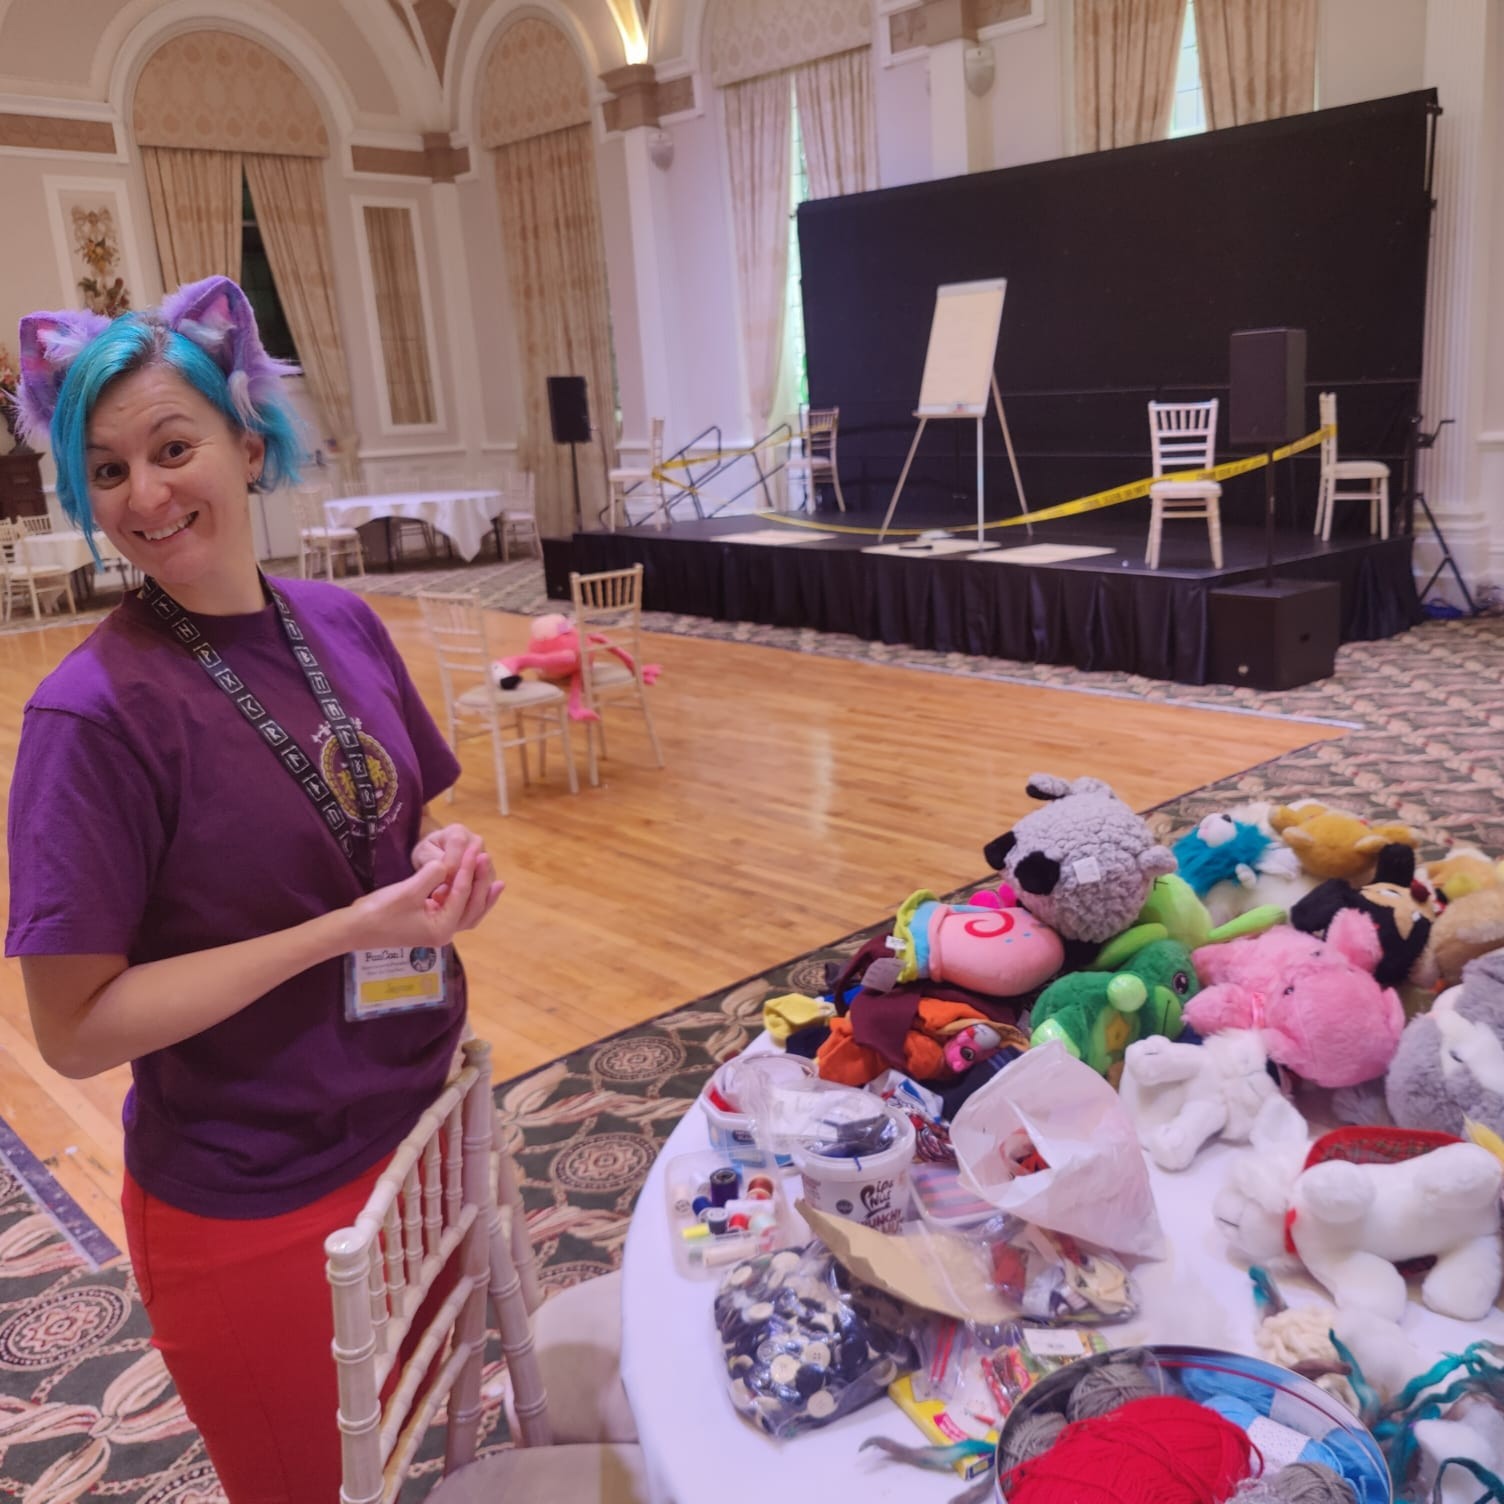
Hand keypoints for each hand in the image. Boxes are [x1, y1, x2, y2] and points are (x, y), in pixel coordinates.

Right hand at [346, 837, 503, 950]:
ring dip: (479, 893)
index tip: (474, 849)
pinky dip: (466, 898)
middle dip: (480, 882)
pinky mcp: (430, 923)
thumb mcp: (406, 892)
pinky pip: (456, 910)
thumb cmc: (378, 912)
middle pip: (472, 907)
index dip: (468, 870)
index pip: (461, 895)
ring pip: (468, 911)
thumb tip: (446, 864)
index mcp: (441, 929)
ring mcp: (437, 929)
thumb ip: (431, 876)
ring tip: (498, 880)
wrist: (353, 929)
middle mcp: (444, 933)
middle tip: (485, 856)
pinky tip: (470, 885)